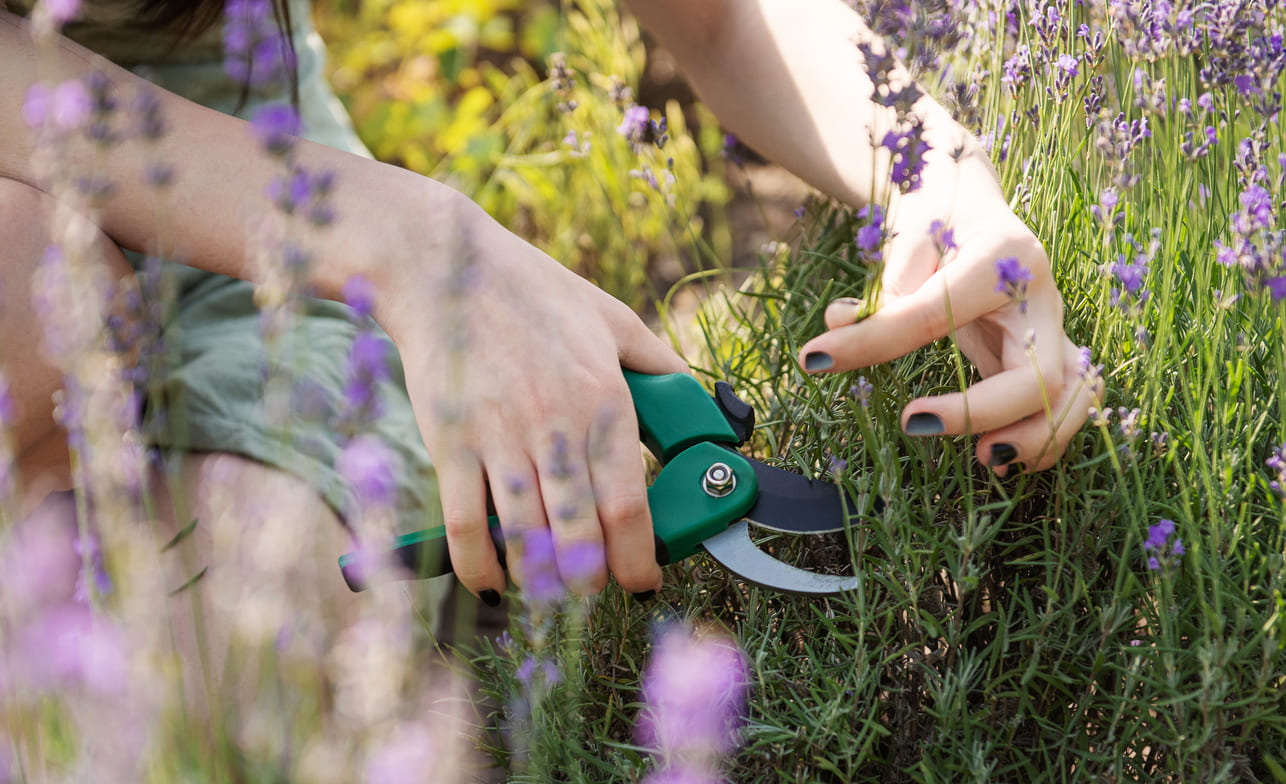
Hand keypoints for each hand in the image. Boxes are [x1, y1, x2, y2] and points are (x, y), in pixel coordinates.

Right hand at [377, 201, 687, 600]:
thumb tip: (696, 396)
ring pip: (525, 537)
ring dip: (541, 581)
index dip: (638, 558)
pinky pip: (464, 524)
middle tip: (595, 591)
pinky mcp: (450, 442)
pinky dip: (478, 565)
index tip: (643, 580)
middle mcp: (556, 424)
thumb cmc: (533, 291)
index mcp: (604, 397)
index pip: (627, 502)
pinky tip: (492, 582)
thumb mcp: (612, 317)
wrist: (446, 269)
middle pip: (580, 533)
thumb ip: (657, 362)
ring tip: (551, 593)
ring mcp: (499, 436)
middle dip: (592, 581)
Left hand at [798, 143, 1099, 474]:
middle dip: (982, 412)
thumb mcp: (907, 230)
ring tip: (983, 460)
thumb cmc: (937, 213)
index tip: (816, 359)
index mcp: (1004, 256)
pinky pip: (1061, 405)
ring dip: (1035, 438)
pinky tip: (994, 455)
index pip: (936, 313)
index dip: (873, 342)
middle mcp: (1042, 298)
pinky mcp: (1042, 356)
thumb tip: (838, 326)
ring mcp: (1050, 330)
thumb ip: (883, 281)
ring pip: (1072, 398)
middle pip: (1039, 375)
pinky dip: (1040, 437)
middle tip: (912, 422)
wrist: (970, 202)